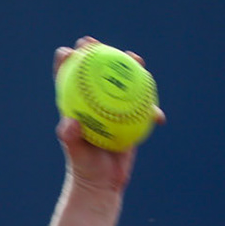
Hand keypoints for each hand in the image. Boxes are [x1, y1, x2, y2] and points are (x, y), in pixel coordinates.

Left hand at [53, 37, 163, 194]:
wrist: (102, 182)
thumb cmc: (84, 167)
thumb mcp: (76, 153)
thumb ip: (70, 138)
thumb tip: (70, 123)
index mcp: (76, 105)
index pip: (68, 77)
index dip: (67, 60)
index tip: (72, 51)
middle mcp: (94, 101)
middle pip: (95, 70)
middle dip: (96, 51)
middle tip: (98, 44)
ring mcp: (114, 107)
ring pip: (123, 81)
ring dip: (129, 66)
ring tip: (135, 58)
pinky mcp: (131, 116)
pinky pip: (143, 107)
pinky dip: (151, 109)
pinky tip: (157, 114)